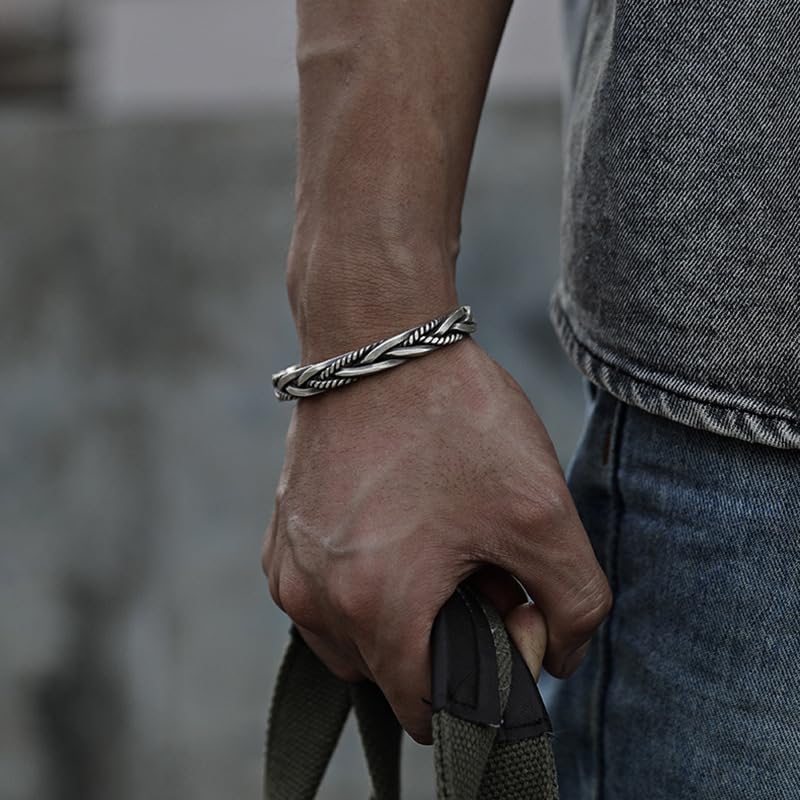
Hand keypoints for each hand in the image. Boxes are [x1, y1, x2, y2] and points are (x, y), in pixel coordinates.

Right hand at [263, 338, 610, 742]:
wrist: (380, 339)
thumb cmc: (455, 420)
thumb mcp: (542, 513)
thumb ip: (574, 607)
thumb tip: (554, 656)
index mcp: (374, 607)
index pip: (427, 711)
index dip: (483, 678)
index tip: (505, 609)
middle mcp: (314, 599)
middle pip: (389, 672)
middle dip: (441, 642)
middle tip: (477, 567)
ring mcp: (290, 565)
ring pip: (354, 636)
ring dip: (400, 612)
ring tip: (437, 543)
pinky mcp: (282, 534)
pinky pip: (325, 594)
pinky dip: (365, 583)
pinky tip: (398, 526)